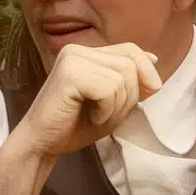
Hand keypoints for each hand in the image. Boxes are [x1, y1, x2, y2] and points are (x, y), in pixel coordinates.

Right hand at [0, 42, 161, 194]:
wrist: (42, 144)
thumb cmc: (74, 126)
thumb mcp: (112, 101)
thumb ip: (130, 80)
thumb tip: (153, 59)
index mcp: (87, 53)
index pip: (131, 50)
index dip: (147, 70)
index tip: (152, 90)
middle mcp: (78, 50)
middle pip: (130, 64)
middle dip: (130, 96)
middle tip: (108, 114)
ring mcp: (72, 59)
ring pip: (122, 78)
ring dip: (117, 105)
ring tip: (97, 115)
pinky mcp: (70, 73)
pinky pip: (109, 89)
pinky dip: (106, 110)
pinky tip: (90, 116)